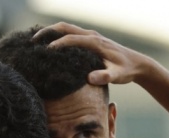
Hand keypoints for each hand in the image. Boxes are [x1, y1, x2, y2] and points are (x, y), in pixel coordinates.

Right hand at [34, 22, 149, 85]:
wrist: (137, 63)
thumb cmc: (126, 70)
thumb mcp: (117, 76)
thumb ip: (105, 77)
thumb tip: (90, 78)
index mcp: (95, 42)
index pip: (71, 39)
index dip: (56, 45)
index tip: (44, 53)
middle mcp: (91, 35)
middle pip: (64, 27)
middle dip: (47, 32)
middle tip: (32, 41)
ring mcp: (90, 36)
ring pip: (66, 28)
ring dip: (50, 33)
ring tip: (35, 43)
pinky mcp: (90, 40)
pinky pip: (70, 34)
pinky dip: (57, 36)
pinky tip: (50, 47)